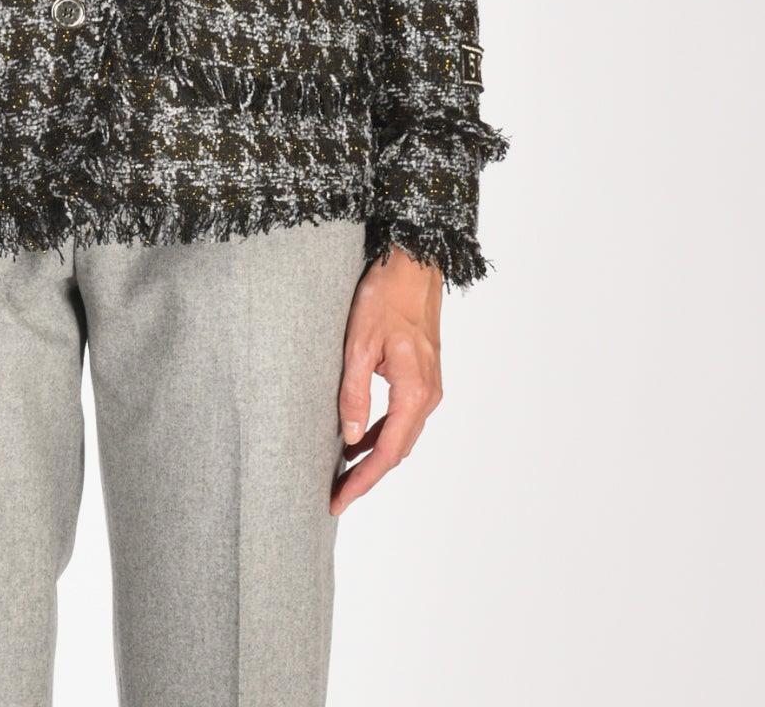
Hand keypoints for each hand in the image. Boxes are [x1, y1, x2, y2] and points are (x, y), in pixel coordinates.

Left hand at [330, 248, 443, 512]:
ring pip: (401, 436)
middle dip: (367, 476)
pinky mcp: (423, 377)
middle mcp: (428, 395)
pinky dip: (381, 433)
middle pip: (398, 451)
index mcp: (415, 391)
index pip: (388, 452)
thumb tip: (349, 439)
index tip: (339, 500)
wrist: (414, 264)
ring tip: (341, 473)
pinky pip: (403, 417)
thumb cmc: (386, 296)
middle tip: (335, 495)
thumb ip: (355, 393)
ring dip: (374, 456)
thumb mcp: (360, 344)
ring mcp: (429, 387)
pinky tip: (357, 439)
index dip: (363, 480)